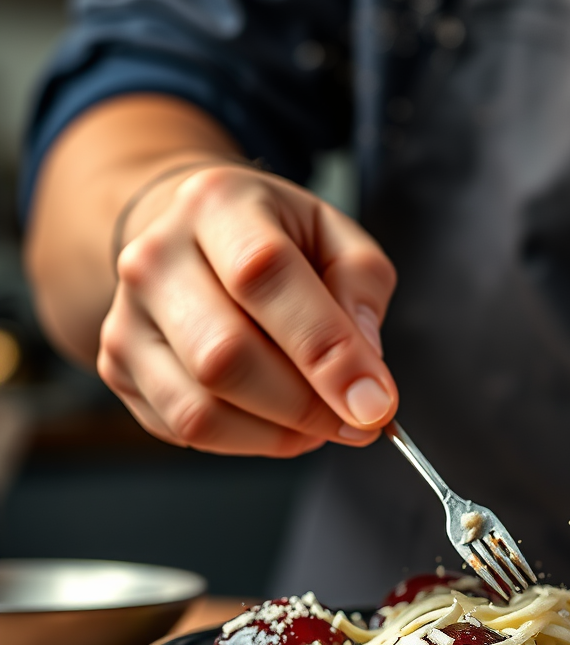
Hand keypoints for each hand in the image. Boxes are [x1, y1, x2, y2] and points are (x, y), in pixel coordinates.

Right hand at [98, 163, 397, 456]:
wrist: (193, 238)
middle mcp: (155, 257)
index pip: (264, 277)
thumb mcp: (336, 237)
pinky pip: (186, 432)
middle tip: (358, 422)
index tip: (375, 404)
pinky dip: (249, 441)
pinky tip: (279, 420)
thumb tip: (363, 374)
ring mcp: (126, 317)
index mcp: (216, 203)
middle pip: (223, 356)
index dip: (325, 351)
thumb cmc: (276, 240)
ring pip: (200, 409)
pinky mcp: (118, 369)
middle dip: (305, 406)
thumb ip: (361, 291)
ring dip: (279, 433)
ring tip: (321, 421)